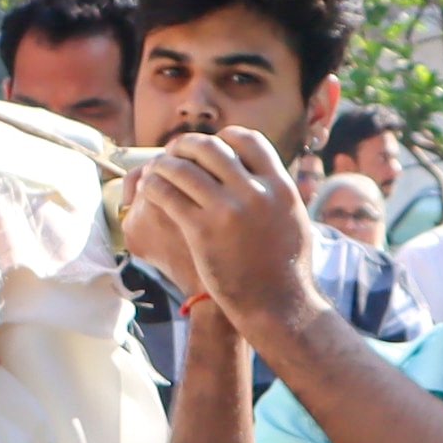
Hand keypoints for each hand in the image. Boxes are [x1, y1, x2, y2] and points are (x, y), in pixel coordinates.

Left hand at [119, 126, 320, 336]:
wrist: (278, 305)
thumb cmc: (287, 268)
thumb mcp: (292, 218)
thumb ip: (276, 192)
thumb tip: (264, 174)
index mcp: (279, 185)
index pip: (248, 140)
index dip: (224, 137)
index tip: (211, 144)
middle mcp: (255, 192)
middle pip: (211, 148)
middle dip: (188, 144)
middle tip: (176, 150)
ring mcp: (227, 210)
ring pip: (184, 169)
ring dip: (165, 164)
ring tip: (157, 168)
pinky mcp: (202, 231)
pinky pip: (169, 196)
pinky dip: (155, 187)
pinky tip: (150, 189)